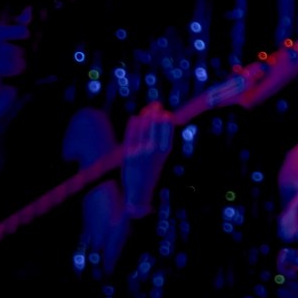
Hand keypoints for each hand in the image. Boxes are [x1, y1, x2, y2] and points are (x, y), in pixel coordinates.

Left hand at [121, 101, 172, 217]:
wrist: (139, 193)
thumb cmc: (150, 174)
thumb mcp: (160, 160)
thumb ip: (161, 143)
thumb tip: (160, 121)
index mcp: (165, 152)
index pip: (168, 128)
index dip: (166, 118)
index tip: (165, 112)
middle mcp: (154, 150)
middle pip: (155, 124)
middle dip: (155, 112)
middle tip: (155, 105)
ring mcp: (141, 151)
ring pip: (143, 126)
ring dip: (145, 115)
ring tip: (147, 109)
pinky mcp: (129, 154)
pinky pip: (131, 134)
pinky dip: (133, 124)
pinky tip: (135, 118)